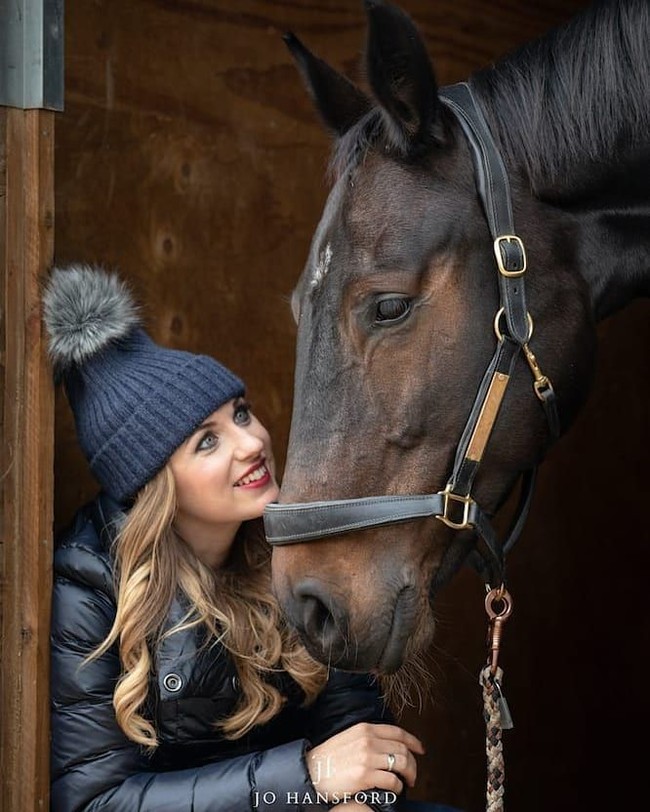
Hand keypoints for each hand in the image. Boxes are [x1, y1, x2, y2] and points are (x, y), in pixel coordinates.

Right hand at [306, 722, 424, 797]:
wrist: (310, 772)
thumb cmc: (328, 759)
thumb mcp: (348, 738)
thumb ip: (367, 738)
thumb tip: (387, 747)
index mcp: (364, 729)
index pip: (397, 732)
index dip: (413, 741)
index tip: (420, 749)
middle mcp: (368, 740)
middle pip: (403, 749)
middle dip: (413, 763)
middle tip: (412, 774)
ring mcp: (367, 757)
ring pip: (401, 763)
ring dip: (409, 775)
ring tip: (406, 783)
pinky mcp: (364, 775)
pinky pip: (392, 781)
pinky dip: (398, 787)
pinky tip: (394, 790)